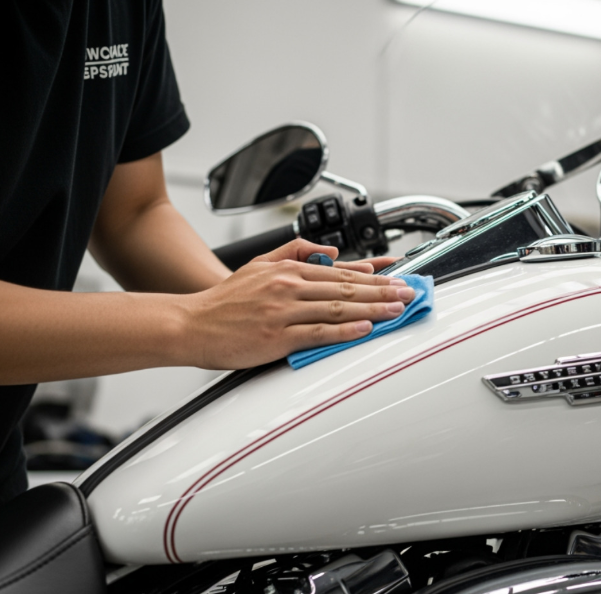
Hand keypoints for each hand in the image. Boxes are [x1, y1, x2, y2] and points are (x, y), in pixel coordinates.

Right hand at [180, 240, 412, 369]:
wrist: (191, 325)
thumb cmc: (225, 301)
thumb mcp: (258, 263)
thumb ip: (294, 251)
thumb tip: (329, 251)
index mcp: (287, 270)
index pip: (340, 271)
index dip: (373, 274)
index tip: (396, 276)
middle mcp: (288, 287)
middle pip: (345, 287)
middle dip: (382, 290)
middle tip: (409, 292)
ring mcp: (284, 312)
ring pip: (338, 307)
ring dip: (373, 308)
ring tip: (397, 309)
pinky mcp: (278, 337)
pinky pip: (318, 332)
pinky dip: (344, 329)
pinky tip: (365, 328)